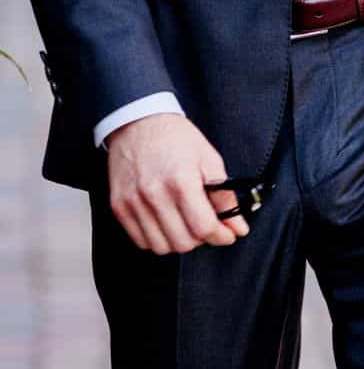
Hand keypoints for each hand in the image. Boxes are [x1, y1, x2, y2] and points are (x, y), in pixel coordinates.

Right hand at [106, 114, 249, 254]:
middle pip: (183, 242)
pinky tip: (166, 222)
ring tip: (185, 222)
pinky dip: (157, 238)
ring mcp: (134, 203)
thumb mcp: (209, 159)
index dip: (221, 235)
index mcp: (181, 181)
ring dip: (179, 241)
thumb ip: (225, 197)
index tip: (228, 234)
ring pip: (161, 247)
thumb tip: (238, 227)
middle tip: (206, 224)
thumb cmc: (175, 137)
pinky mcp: (119, 207)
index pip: (204, 227)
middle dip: (201, 238)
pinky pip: (141, 241)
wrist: (138, 121)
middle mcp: (154, 195)